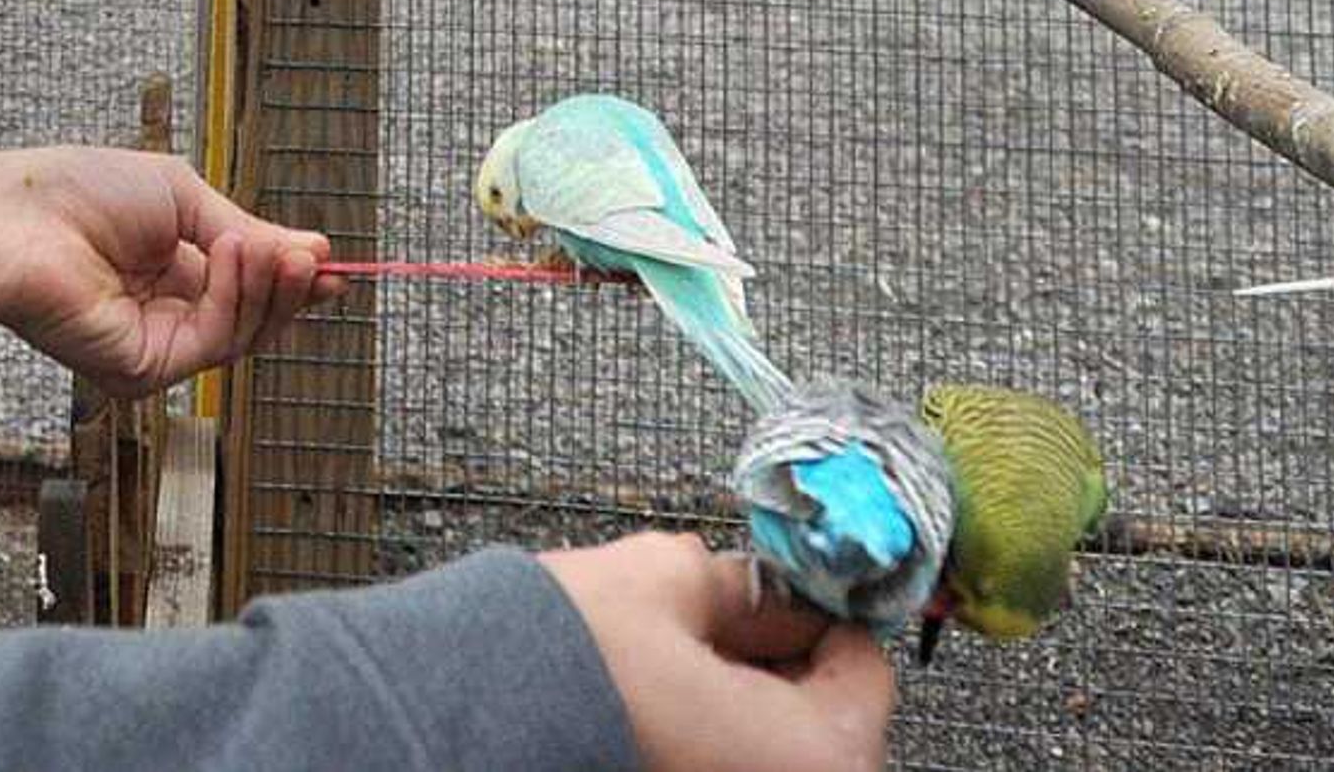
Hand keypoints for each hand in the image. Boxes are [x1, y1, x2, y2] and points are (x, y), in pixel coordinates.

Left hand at [0, 147, 332, 396]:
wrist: (16, 219)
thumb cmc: (77, 193)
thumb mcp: (182, 199)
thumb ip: (246, 232)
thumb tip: (315, 250)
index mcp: (168, 271)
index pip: (244, 287)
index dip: (289, 278)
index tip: (332, 265)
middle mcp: (163, 314)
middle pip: (253, 318)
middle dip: (288, 286)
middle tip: (316, 257)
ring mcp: (154, 347)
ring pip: (242, 334)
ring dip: (267, 286)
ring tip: (272, 246)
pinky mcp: (143, 372)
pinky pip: (214, 341)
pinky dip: (236, 297)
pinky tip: (235, 255)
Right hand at [540, 536, 895, 771]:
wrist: (470, 711)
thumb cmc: (573, 659)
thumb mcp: (670, 579)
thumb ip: (737, 584)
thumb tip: (752, 588)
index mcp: (822, 754)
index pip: (863, 664)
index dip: (815, 611)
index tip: (778, 590)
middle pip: (820, 719)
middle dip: (777, 666)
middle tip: (718, 624)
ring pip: (768, 748)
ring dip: (739, 708)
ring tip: (672, 666)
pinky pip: (724, 762)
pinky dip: (705, 740)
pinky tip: (653, 708)